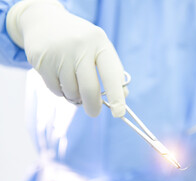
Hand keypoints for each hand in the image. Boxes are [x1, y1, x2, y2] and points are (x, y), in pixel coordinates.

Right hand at [6, 0, 126, 116]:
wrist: (45, 22)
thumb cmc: (81, 42)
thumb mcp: (99, 49)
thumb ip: (113, 71)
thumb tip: (123, 96)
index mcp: (100, 43)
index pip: (112, 74)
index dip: (116, 96)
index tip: (119, 113)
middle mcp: (80, 46)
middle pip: (89, 89)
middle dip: (93, 106)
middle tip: (93, 112)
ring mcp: (60, 53)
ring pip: (71, 92)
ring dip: (74, 96)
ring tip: (73, 84)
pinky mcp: (42, 60)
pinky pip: (55, 90)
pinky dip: (60, 91)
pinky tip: (59, 77)